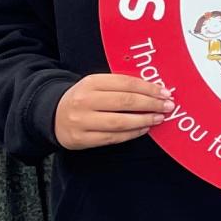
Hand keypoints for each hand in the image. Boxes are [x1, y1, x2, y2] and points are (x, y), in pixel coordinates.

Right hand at [53, 73, 168, 149]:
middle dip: (151, 104)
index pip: (126, 83)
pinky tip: (143, 129)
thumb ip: (121, 86)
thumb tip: (154, 90)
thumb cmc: (83, 98)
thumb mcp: (97, 85)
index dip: (149, 88)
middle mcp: (85, 101)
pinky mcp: (82, 139)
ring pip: (120, 122)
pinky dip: (132, 134)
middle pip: (125, 102)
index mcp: (91, 82)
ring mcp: (82, 121)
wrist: (53, 115)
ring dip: (144, 120)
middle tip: (168, 106)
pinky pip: (113, 137)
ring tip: (158, 118)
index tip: (165, 92)